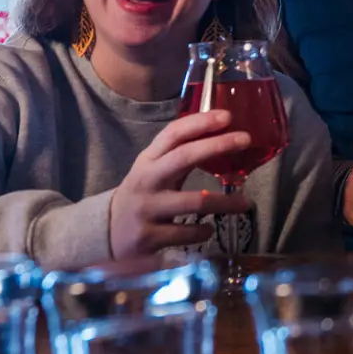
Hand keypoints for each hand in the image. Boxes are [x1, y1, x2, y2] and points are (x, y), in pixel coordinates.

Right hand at [109, 109, 253, 258]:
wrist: (106, 234)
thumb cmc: (142, 196)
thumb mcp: (153, 172)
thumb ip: (180, 157)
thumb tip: (223, 138)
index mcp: (148, 161)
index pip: (172, 134)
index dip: (200, 122)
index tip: (227, 116)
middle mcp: (146, 181)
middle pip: (184, 157)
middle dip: (218, 145)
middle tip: (246, 139)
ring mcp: (146, 209)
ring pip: (195, 202)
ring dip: (226, 202)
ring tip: (245, 204)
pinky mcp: (148, 237)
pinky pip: (187, 233)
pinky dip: (204, 231)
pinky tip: (208, 229)